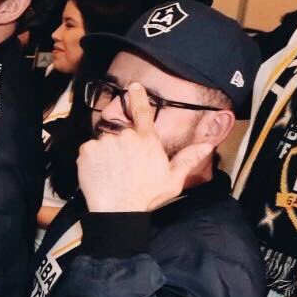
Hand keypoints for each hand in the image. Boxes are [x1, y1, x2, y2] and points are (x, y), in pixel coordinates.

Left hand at [77, 85, 214, 212]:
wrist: (119, 211)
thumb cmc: (146, 197)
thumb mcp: (173, 179)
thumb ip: (189, 158)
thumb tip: (208, 145)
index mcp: (147, 140)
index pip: (143, 111)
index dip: (138, 96)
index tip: (133, 86)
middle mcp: (126, 136)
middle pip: (122, 134)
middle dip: (121, 147)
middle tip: (123, 168)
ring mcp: (106, 142)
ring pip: (105, 142)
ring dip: (106, 154)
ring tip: (112, 173)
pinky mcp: (88, 150)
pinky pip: (89, 150)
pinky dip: (92, 159)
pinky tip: (100, 173)